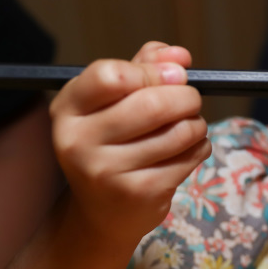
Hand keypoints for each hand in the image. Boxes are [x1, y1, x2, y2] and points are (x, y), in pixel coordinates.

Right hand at [50, 41, 211, 247]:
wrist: (102, 213)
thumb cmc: (112, 144)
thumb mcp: (114, 101)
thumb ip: (144, 67)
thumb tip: (179, 55)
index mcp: (68, 109)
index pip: (111, 75)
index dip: (152, 70)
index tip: (174, 74)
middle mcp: (79, 141)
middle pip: (152, 104)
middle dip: (186, 97)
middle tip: (191, 100)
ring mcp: (107, 171)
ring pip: (180, 130)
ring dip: (196, 124)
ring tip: (188, 127)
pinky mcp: (139, 193)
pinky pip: (190, 156)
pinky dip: (199, 147)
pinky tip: (185, 151)